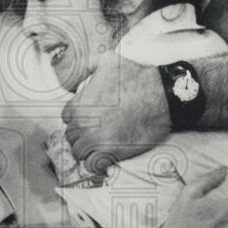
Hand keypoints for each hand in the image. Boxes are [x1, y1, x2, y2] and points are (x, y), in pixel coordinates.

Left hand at [61, 53, 170, 172]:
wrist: (160, 95)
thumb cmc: (136, 76)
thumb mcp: (107, 61)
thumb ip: (87, 67)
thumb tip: (78, 75)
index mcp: (78, 105)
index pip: (66, 119)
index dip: (78, 119)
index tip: (89, 120)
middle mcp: (82, 124)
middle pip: (72, 136)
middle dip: (82, 135)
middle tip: (97, 133)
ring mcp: (94, 140)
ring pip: (79, 152)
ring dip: (88, 150)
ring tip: (101, 146)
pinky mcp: (109, 153)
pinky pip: (92, 166)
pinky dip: (96, 164)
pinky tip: (105, 158)